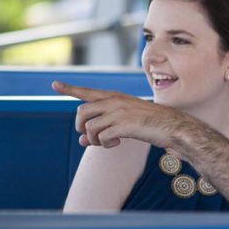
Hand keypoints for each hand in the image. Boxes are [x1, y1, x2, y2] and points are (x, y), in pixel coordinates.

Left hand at [52, 81, 182, 148]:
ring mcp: (119, 113)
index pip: (87, 92)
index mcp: (116, 97)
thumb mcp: (126, 121)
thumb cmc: (151, 124)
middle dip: (80, 127)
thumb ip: (103, 128)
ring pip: (89, 127)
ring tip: (106, 142)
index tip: (55, 85)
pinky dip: (105, 144)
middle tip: (89, 137)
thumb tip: (82, 142)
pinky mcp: (124, 125)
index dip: (70, 89)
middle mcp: (115, 102)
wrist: (173, 126)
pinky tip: (116, 144)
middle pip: (81, 111)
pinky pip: (102, 137)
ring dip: (93, 139)